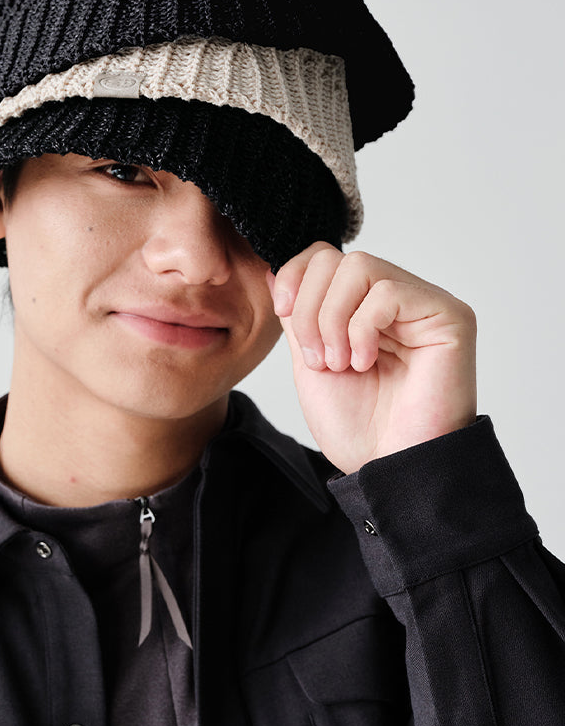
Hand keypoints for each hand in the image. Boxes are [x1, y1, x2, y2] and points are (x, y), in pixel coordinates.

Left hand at [267, 243, 476, 473]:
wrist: (390, 469)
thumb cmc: (358, 428)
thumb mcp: (310, 363)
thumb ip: (299, 316)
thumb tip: (277, 269)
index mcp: (363, 309)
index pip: (326, 257)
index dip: (296, 275)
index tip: (282, 311)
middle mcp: (397, 299)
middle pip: (337, 258)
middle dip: (310, 307)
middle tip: (319, 359)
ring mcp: (424, 304)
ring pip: (360, 267)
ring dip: (333, 319)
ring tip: (342, 364)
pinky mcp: (449, 316)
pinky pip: (388, 292)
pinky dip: (362, 328)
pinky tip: (367, 361)